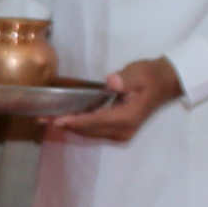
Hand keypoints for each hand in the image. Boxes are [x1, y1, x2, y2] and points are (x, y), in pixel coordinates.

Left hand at [58, 57, 180, 141]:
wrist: (165, 83)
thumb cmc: (150, 76)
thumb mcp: (138, 73)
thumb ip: (125, 79)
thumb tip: (112, 83)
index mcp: (128, 117)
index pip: (97, 120)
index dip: (76, 121)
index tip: (58, 120)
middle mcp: (123, 130)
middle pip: (89, 130)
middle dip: (65, 125)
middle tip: (42, 118)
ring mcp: (121, 133)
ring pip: (90, 133)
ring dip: (69, 127)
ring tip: (46, 120)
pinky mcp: (118, 130)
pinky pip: (94, 131)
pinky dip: (79, 126)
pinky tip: (63, 120)